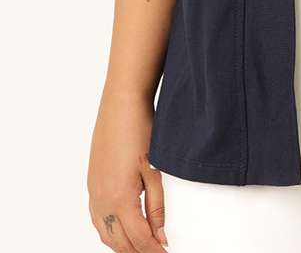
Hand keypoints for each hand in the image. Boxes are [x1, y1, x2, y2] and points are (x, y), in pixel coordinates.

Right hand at [87, 89, 168, 250]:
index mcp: (119, 199)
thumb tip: (160, 235)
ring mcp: (94, 193)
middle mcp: (102, 201)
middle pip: (121, 243)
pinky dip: (111, 232)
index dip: (154, 250)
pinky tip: (123, 229)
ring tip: (144, 246)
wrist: (121, 104)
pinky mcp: (92, 185)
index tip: (167, 252)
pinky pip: (98, 220)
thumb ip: (157, 206)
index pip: (139, 239)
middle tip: (158, 250)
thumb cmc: (139, 130)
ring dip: (124, 245)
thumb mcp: (154, 170)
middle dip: (139, 251)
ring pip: (107, 235)